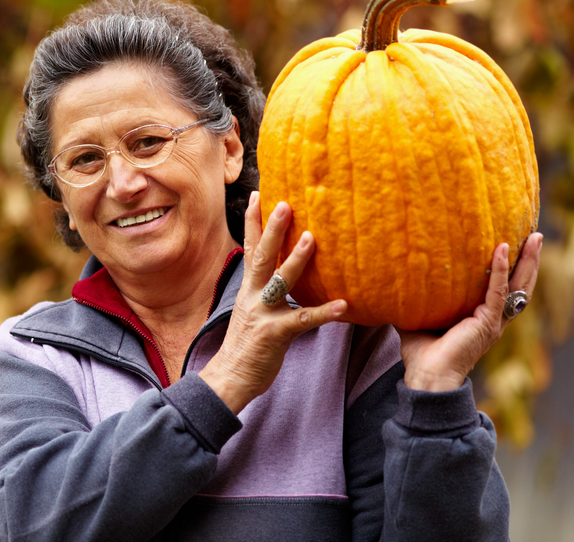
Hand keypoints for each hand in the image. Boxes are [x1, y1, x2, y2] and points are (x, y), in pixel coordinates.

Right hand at [199, 192, 347, 412]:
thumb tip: (277, 279)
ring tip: (312, 237)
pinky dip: (325, 313)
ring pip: (280, 281)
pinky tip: (344, 306)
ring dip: (296, 259)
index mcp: (247, 290)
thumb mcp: (249, 313)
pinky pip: (303, 320)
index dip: (252, 221)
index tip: (257, 194)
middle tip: (285, 202)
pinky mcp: (275, 335)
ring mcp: (262, 314)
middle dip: (272, 228)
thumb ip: (263, 294)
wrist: (229, 379)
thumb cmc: (244, 347)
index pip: (249, 248)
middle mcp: (252, 297)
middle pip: (261, 255)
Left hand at [398, 233, 543, 391]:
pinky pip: (497, 291)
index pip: (505, 288)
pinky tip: (501, 248)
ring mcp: (493, 321)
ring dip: (527, 261)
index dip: (513, 267)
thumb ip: (416, 298)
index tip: (517, 243)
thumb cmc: (422, 353)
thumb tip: (396, 277)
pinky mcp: (487, 323)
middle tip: (536, 235)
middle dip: (530, 260)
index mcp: (484, 318)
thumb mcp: (420, 317)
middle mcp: (494, 319)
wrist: (427, 377)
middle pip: (521, 284)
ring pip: (518, 285)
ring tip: (534, 237)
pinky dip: (500, 269)